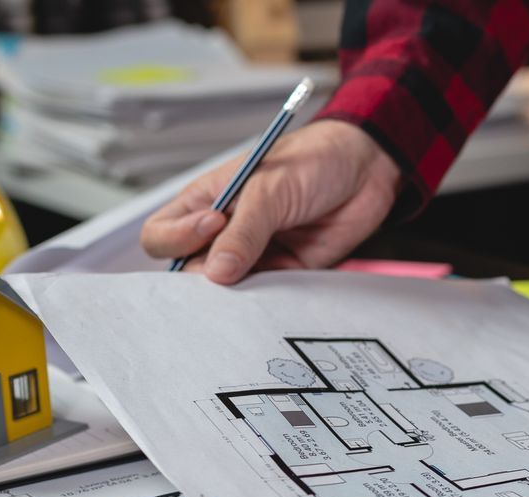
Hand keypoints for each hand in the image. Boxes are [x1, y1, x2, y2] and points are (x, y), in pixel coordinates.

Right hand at [140, 120, 402, 282]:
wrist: (366, 168)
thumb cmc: (311, 160)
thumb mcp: (270, 188)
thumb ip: (244, 231)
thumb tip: (217, 273)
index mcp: (204, 203)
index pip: (162, 235)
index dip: (177, 238)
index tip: (213, 225)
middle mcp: (222, 234)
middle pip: (188, 272)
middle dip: (200, 281)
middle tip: (227, 278)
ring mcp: (252, 256)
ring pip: (226, 292)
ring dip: (234, 298)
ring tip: (256, 291)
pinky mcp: (284, 274)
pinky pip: (264, 298)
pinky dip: (266, 304)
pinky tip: (276, 300)